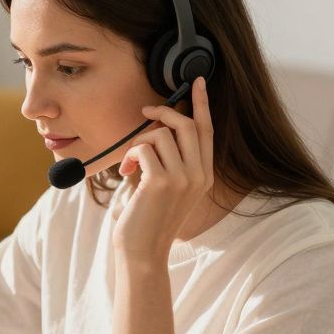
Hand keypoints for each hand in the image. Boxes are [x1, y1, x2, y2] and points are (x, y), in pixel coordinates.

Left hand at [113, 76, 214, 261]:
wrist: (142, 253)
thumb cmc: (148, 221)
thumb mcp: (166, 187)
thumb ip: (169, 161)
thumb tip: (156, 130)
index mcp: (204, 176)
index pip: (207, 130)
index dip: (202, 104)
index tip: (198, 81)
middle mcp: (199, 175)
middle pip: (187, 125)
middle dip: (163, 113)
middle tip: (145, 114)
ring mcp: (183, 178)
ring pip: (161, 135)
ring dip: (139, 143)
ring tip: (131, 163)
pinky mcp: (161, 182)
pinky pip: (144, 148)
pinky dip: (131, 155)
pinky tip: (127, 170)